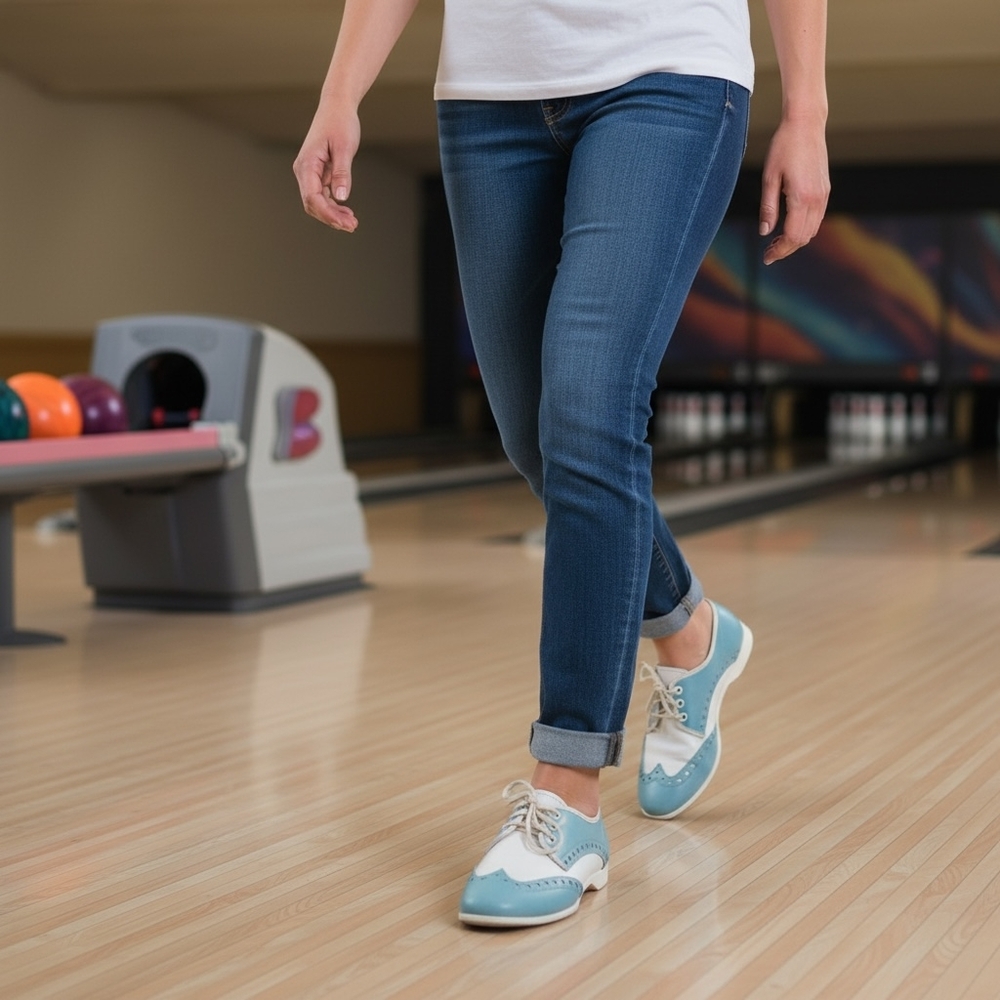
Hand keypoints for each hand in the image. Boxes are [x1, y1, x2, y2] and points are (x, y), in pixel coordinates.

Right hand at [293, 102, 361, 231]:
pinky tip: (346, 211)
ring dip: (333, 214)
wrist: (337, 107)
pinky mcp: (317, 173)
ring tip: (352, 222)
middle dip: (331, 218)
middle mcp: (303, 170)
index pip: (312, 198)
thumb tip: (341, 197)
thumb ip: (342, 173)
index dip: (328, 214)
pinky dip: (333, 205)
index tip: (345, 223)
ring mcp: (309, 173)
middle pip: (312, 204)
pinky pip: (321, 195)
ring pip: (316, 202)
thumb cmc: (340, 123)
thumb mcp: (344, 148)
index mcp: (307, 164)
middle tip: (352, 226)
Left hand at [759, 117, 829, 264]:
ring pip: (812, 230)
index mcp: (802, 197)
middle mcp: (817, 198)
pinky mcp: (825, 190)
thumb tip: (764, 232)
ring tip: (775, 242)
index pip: (793, 236)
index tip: (766, 257)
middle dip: (786, 249)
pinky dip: (803, 229)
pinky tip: (788, 227)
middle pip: (804, 238)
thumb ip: (768, 208)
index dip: (779, 250)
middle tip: (768, 253)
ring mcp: (824, 194)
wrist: (806, 124)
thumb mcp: (769, 178)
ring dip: (795, 240)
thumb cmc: (784, 147)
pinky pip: (816, 218)